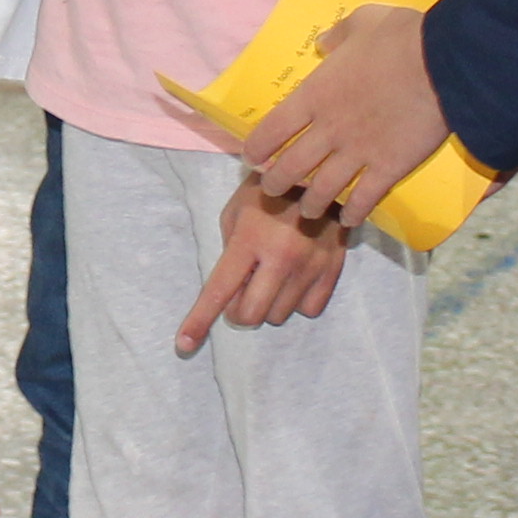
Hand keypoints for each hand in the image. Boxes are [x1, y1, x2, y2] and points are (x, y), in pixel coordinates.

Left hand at [175, 185, 350, 353]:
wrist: (320, 173)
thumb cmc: (267, 191)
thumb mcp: (235, 212)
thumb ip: (229, 253)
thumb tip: (229, 296)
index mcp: (249, 239)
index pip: (219, 291)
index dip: (199, 321)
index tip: (184, 344)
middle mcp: (281, 256)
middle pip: (251, 315)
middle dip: (237, 312)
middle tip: (239, 294)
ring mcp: (310, 265)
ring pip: (278, 316)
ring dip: (267, 305)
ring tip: (269, 278)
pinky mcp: (333, 269)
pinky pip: (309, 310)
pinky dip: (296, 302)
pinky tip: (293, 279)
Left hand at [237, 5, 469, 228]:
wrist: (443, 64)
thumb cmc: (400, 38)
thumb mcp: (362, 22)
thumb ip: (339, 34)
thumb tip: (324, 42)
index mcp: (316, 94)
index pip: (272, 130)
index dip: (256, 148)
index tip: (251, 157)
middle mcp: (329, 130)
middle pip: (291, 167)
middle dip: (276, 183)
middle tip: (272, 190)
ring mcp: (358, 153)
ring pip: (323, 190)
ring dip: (310, 204)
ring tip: (307, 211)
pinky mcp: (389, 168)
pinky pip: (365, 199)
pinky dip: (354, 213)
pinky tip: (350, 219)